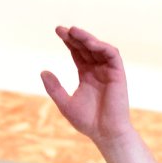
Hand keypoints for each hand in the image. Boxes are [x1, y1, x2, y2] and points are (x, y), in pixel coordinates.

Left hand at [41, 25, 133, 146]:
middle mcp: (98, 70)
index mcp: (86, 75)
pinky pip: (112, 54)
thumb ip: (55, 88)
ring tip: (74, 32)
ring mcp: (108, 71)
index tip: (58, 32)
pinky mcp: (118, 73)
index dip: (68, 42)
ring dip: (87, 38)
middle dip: (75, 37)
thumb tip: (43, 71)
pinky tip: (90, 43)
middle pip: (86, 47)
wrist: (105, 133)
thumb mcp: (65, 103)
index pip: (77, 53)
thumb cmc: (87, 121)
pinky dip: (101, 47)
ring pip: (98, 48)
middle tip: (61, 29)